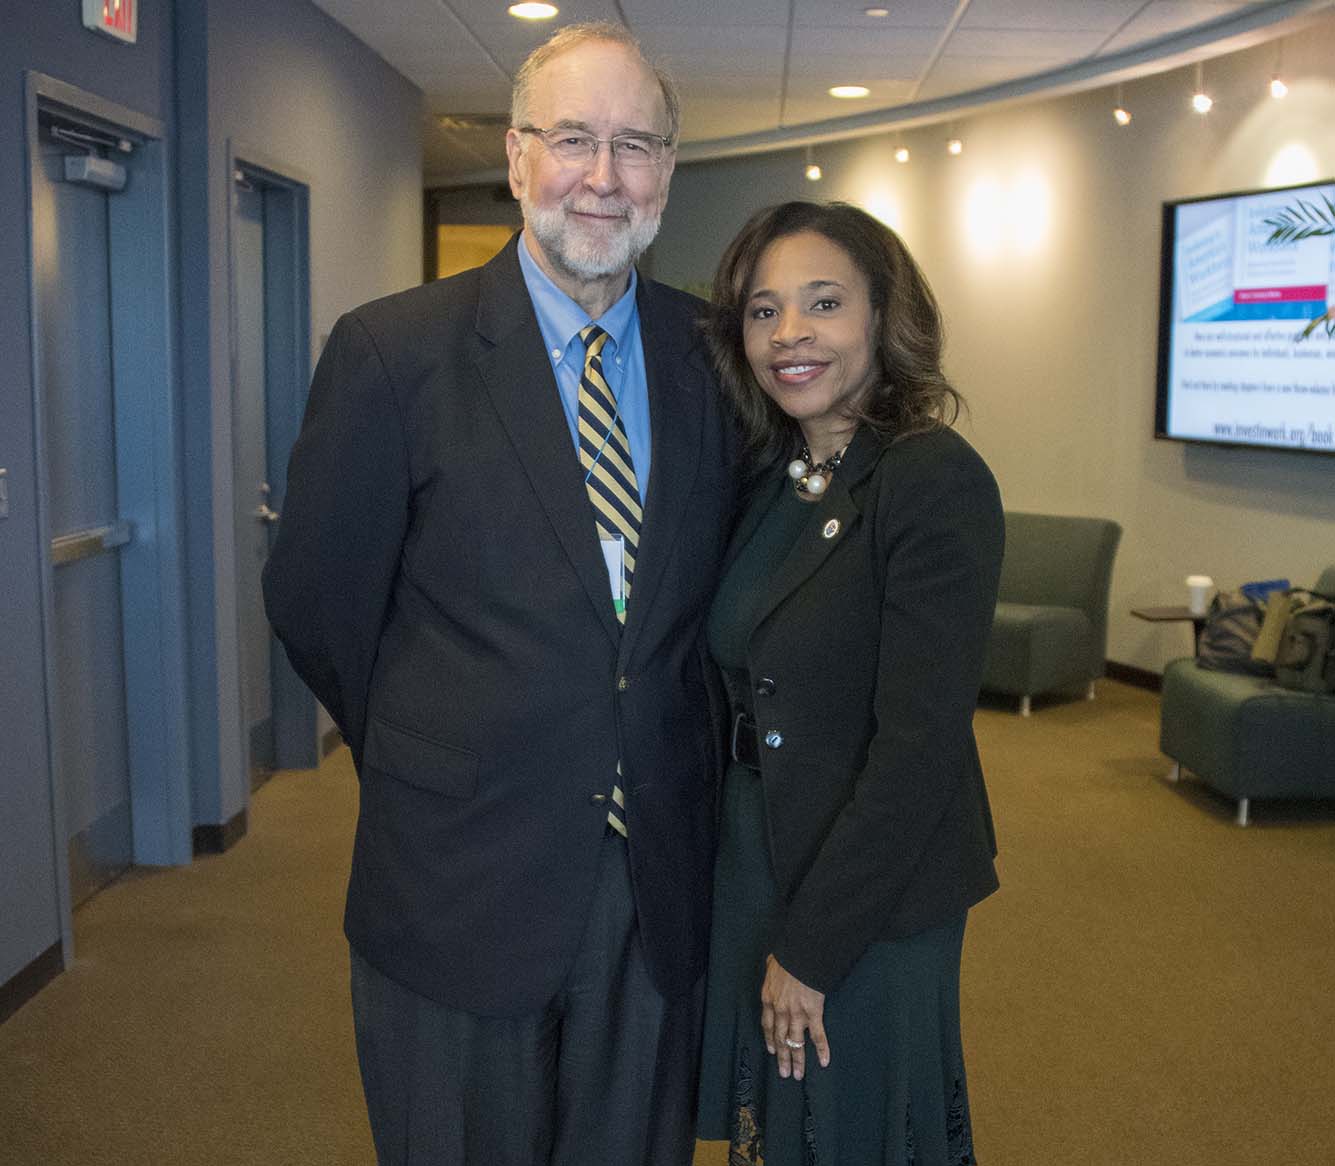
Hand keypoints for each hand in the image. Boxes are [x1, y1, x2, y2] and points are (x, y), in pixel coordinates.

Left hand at [760, 954, 829, 1079]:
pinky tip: (824, 1062)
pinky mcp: (813, 1013)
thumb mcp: (772, 963)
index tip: (771, 1051)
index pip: (768, 1025)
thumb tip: (771, 964)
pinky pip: (818, 1035)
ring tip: (798, 1075)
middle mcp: (781, 1010)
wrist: (801, 954)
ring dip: (797, 1060)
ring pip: (795, 1042)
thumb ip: (771, 969)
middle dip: (782, 1057)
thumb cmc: (787, 956)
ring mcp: (797, 1014)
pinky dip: (822, 1049)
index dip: (770, 1039)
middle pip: (780, 1038)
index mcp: (769, 999)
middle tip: (784, 1073)